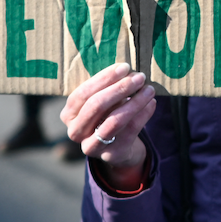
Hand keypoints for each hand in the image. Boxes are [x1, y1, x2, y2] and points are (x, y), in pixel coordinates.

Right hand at [61, 63, 156, 190]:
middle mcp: (75, 132)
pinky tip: (152, 103)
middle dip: (120, 88)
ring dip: (135, 102)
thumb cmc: (107, 116)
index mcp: (69, 114)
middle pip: (96, 105)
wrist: (117, 148)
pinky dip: (143, 114)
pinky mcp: (112, 154)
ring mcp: (92, 146)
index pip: (83, 93)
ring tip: (149, 89)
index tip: (124, 67)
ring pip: (115, 120)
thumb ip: (106, 88)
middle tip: (139, 77)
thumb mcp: (102, 102)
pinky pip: (130, 130)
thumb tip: (126, 70)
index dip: (104, 78)